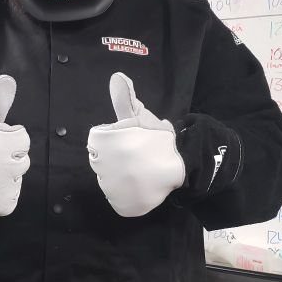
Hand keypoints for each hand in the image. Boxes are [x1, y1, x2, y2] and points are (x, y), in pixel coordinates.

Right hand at [0, 75, 29, 215]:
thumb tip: (7, 79)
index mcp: (0, 142)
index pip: (23, 139)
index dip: (7, 139)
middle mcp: (1, 166)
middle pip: (22, 162)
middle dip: (6, 159)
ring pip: (16, 182)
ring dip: (5, 178)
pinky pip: (9, 202)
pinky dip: (0, 198)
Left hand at [87, 73, 185, 216]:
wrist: (184, 164)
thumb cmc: (159, 139)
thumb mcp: (141, 117)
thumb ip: (125, 99)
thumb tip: (116, 76)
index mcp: (107, 144)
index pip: (97, 144)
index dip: (115, 142)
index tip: (131, 143)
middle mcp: (107, 168)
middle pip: (101, 163)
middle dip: (117, 159)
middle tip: (138, 157)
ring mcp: (114, 190)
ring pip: (108, 181)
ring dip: (120, 176)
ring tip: (140, 171)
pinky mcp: (124, 205)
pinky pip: (117, 199)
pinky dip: (125, 194)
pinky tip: (138, 185)